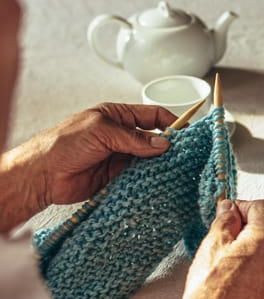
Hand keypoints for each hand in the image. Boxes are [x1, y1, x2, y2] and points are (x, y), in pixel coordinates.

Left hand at [0, 103, 175, 231]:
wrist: (41, 174)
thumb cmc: (63, 143)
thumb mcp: (102, 131)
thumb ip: (134, 138)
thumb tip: (163, 143)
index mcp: (117, 116)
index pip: (152, 116)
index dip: (171, 122)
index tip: (187, 133)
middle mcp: (121, 136)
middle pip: (154, 140)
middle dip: (168, 147)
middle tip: (185, 155)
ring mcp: (120, 157)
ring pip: (149, 160)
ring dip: (160, 165)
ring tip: (175, 170)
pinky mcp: (117, 177)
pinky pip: (139, 178)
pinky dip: (149, 180)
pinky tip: (158, 182)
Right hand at [179, 200, 263, 298]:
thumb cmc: (211, 293)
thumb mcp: (212, 246)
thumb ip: (225, 220)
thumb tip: (230, 208)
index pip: (261, 207)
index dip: (241, 206)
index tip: (226, 214)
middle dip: (242, 229)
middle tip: (219, 241)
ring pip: (263, 248)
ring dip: (244, 248)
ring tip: (221, 264)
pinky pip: (263, 267)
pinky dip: (248, 265)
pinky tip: (229, 278)